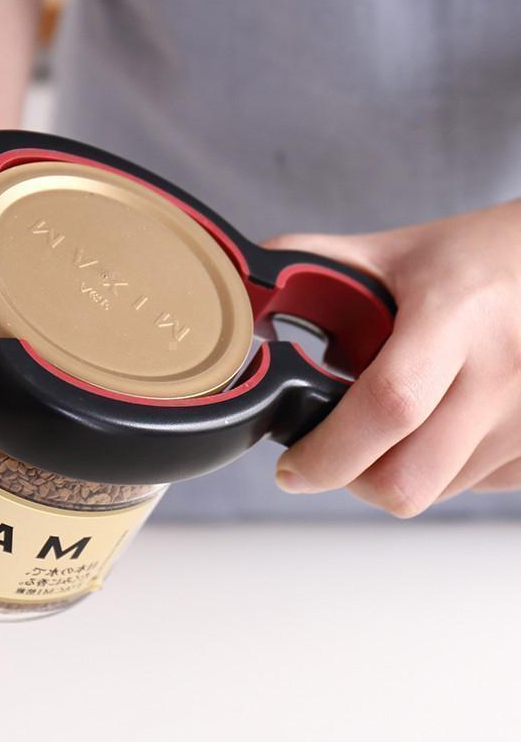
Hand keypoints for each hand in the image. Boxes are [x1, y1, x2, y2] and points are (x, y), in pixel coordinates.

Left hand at [268, 200, 520, 515]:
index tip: (291, 467)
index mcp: (453, 316)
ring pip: (437, 491)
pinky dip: (438, 471)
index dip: (328, 451)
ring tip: (383, 429)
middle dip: (350, 479)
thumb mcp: (392, 251)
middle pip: (409, 478)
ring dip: (392, 474)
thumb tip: (248, 293)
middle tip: (326, 455)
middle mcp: (500, 372)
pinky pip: (474, 487)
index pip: (389, 403)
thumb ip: (313, 265)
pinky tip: (431, 428)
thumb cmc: (473, 257)